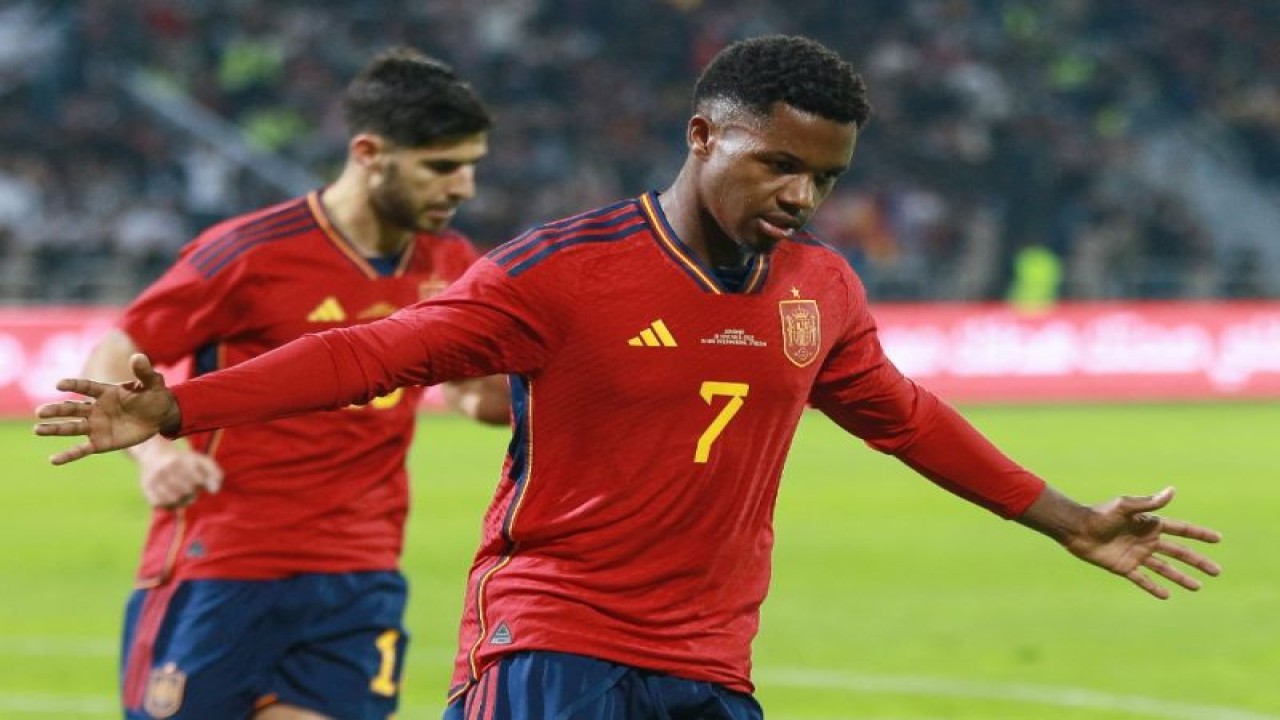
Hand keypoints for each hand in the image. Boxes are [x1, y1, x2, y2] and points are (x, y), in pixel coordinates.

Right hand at [33, 353, 180, 465]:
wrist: (161, 416)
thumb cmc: (154, 396)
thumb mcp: (152, 383)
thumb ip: (144, 371)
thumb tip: (138, 357)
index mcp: (105, 392)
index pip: (85, 387)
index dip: (73, 385)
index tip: (59, 384)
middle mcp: (96, 409)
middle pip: (72, 409)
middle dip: (56, 410)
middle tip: (39, 412)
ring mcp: (96, 426)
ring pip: (72, 428)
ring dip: (54, 429)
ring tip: (37, 430)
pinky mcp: (101, 442)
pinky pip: (82, 449)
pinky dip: (68, 455)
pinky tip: (53, 460)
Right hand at [133, 440, 222, 508]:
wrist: (153, 453)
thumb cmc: (183, 460)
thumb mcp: (201, 460)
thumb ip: (215, 473)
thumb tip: (215, 491)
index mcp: (180, 461)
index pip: (198, 481)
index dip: (200, 483)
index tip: (197, 480)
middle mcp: (165, 469)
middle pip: (186, 492)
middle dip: (191, 493)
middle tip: (188, 489)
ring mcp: (154, 479)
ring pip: (173, 500)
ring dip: (180, 501)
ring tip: (181, 494)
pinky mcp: (145, 488)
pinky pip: (159, 504)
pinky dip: (167, 505)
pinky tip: (170, 498)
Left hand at [1063, 487, 1221, 598]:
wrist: (1076, 529)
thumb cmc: (1100, 515)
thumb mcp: (1125, 506)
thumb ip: (1148, 503)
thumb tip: (1172, 490)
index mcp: (1149, 524)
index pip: (1181, 530)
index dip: (1199, 534)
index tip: (1218, 538)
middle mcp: (1146, 540)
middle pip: (1179, 553)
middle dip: (1198, 561)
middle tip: (1217, 571)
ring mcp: (1137, 555)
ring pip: (1165, 568)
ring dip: (1181, 577)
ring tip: (1198, 587)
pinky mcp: (1124, 567)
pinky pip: (1143, 579)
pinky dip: (1154, 587)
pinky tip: (1167, 595)